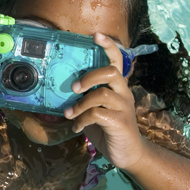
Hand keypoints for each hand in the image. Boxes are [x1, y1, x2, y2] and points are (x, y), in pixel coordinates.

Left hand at [63, 33, 147, 169]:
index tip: (95, 35)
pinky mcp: (120, 123)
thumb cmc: (109, 130)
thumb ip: (85, 100)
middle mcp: (124, 93)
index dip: (108, 46)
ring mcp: (124, 107)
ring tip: (70, 114)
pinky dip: (82, 120)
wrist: (128, 154)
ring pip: (102, 94)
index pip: (117, 60)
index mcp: (117, 87)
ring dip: (81, 104)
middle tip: (73, 88)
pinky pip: (98, 114)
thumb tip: (60, 94)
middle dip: (89, 77)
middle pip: (111, 72)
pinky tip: (76, 127)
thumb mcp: (95, 111)